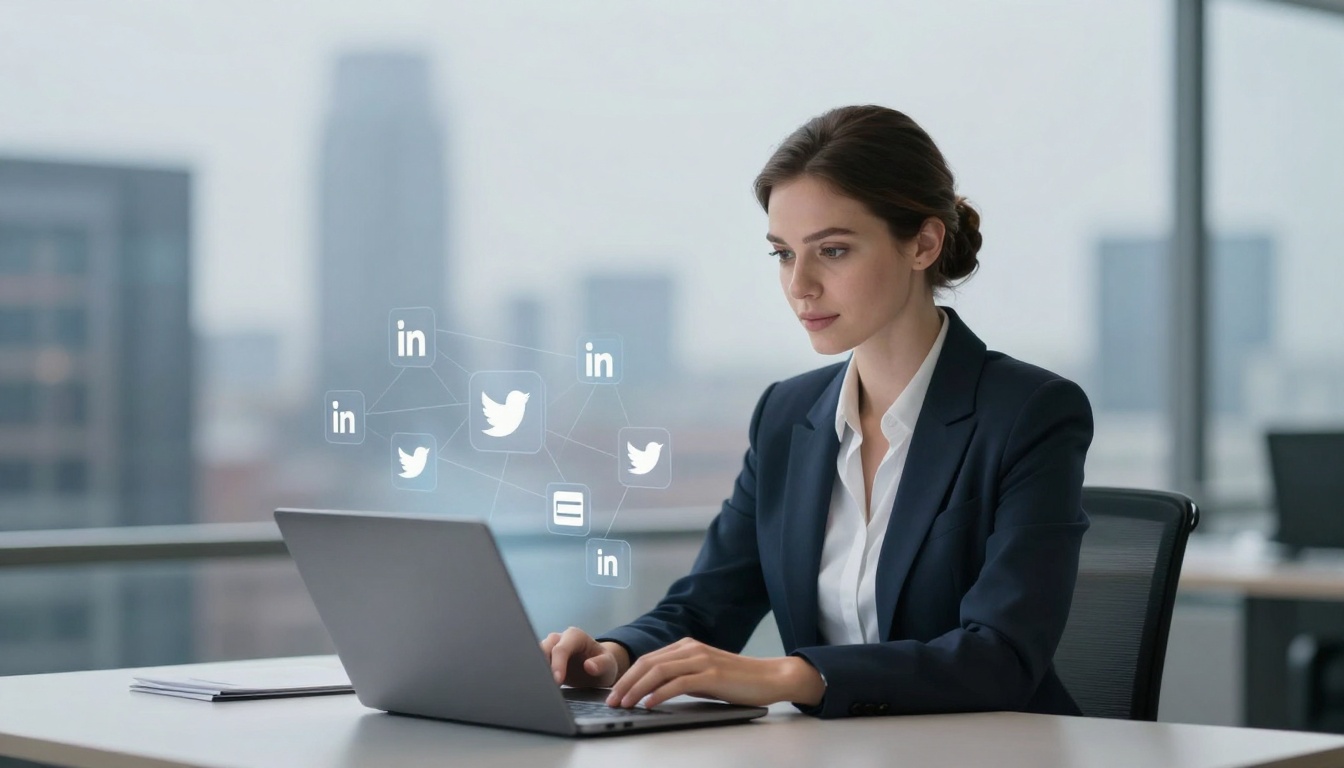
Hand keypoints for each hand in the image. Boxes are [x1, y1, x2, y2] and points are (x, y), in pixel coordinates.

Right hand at [540, 627, 629, 687]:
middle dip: (542, 667)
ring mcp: (549, 648)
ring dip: (536, 671)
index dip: (557, 664)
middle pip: (543, 650)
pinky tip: (538, 687)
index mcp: (575, 636)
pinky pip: (535, 665)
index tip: (557, 681)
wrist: (597, 670)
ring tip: (540, 688)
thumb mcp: (609, 664)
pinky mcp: (544, 660)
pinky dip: (535, 675)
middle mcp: (559, 639)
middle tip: (545, 686)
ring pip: (535, 656)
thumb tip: (589, 666)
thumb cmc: (603, 664)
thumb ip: (602, 664)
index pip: (561, 649)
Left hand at [605, 637, 824, 709]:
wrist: (769, 677)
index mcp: (686, 646)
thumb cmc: (737, 680)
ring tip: (625, 704)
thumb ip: (680, 678)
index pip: (648, 659)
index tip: (614, 693)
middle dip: (625, 683)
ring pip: (658, 671)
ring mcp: (701, 660)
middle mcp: (691, 649)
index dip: (627, 676)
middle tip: (611, 701)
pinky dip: (660, 693)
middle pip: (647, 663)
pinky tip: (649, 704)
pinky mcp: (711, 674)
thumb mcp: (703, 676)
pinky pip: (678, 683)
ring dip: (637, 689)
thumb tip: (653, 692)